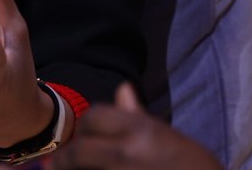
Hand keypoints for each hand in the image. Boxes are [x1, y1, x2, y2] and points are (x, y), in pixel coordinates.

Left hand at [49, 83, 223, 169]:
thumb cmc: (191, 165)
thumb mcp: (167, 137)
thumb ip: (137, 116)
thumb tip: (122, 89)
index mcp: (141, 130)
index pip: (94, 117)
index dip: (86, 127)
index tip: (84, 136)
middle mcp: (127, 152)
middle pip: (79, 149)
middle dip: (68, 157)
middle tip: (61, 162)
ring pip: (82, 169)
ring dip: (76, 169)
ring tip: (71, 169)